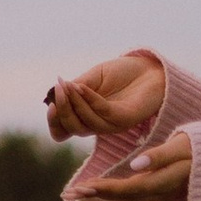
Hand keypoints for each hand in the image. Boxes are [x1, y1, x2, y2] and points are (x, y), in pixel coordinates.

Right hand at [45, 54, 169, 141]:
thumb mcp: (92, 78)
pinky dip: (89, 99)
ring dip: (74, 103)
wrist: (151, 69)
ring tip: (68, 85)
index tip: (49, 105)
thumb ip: (74, 89)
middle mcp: (98, 124)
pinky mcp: (125, 119)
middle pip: (73, 129)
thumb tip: (52, 96)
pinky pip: (103, 113)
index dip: (54, 122)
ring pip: (86, 123)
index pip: (64, 131)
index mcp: (87, 116)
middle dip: (62, 110)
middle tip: (58, 89)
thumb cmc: (122, 74)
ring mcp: (112, 124)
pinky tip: (82, 86)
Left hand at [82, 130, 192, 200]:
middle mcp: (161, 190)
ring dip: (104, 193)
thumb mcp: (185, 146)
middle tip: (72, 193)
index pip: (130, 188)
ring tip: (80, 190)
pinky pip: (134, 191)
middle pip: (125, 195)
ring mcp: (161, 190)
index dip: (106, 189)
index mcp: (165, 180)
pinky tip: (102, 186)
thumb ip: (162, 155)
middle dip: (98, 194)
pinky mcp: (160, 185)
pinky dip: (115, 190)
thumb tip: (135, 165)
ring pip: (128, 195)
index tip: (84, 187)